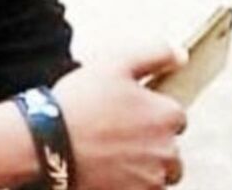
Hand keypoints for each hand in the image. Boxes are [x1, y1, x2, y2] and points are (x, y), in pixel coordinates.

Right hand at [53, 44, 187, 189]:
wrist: (49, 143)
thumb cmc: (83, 101)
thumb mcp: (116, 63)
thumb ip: (155, 54)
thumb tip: (182, 55)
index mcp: (166, 116)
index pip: (176, 116)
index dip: (152, 110)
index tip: (130, 109)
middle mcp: (167, 152)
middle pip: (171, 149)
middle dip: (153, 142)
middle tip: (119, 132)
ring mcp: (151, 180)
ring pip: (159, 174)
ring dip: (145, 166)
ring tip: (113, 153)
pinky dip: (130, 182)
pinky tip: (107, 168)